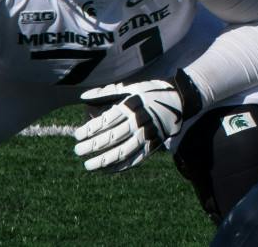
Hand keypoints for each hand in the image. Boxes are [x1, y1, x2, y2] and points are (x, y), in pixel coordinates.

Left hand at [74, 73, 201, 170]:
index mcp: (131, 106)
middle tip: (77, 151)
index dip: (89, 129)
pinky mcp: (153, 145)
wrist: (180, 100)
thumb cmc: (150, 93)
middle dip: (92, 146)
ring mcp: (147, 135)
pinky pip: (135, 160)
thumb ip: (106, 93)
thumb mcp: (131, 88)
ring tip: (88, 165)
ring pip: (122, 152)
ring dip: (103, 161)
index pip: (106, 121)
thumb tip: (83, 96)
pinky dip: (119, 167)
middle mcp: (139, 121)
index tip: (77, 135)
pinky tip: (106, 170)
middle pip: (111, 138)